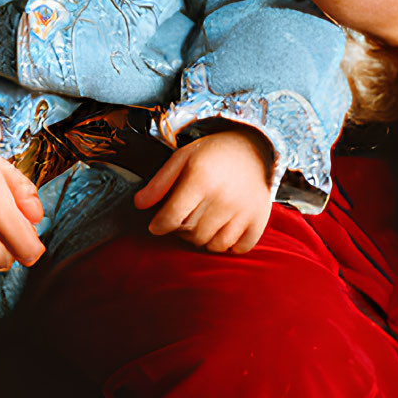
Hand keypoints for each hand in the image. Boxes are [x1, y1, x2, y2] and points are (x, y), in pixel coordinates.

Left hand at [133, 126, 272, 253]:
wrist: (253, 148)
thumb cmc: (213, 154)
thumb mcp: (182, 158)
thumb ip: (159, 182)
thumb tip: (138, 204)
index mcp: (201, 179)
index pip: (172, 218)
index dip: (159, 225)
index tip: (157, 224)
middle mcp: (223, 197)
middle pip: (191, 233)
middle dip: (181, 230)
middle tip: (184, 217)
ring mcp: (243, 211)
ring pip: (212, 245)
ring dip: (203, 239)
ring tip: (202, 221)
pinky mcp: (259, 220)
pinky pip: (237, 249)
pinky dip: (227, 245)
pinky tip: (223, 228)